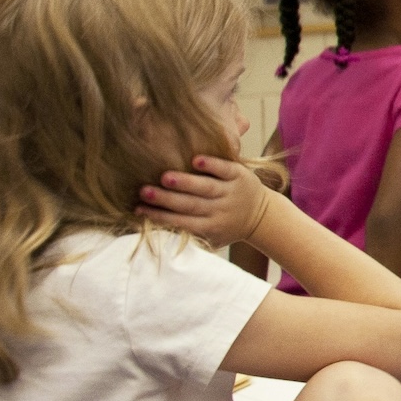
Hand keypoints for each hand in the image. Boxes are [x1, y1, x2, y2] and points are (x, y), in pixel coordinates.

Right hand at [136, 155, 274, 247]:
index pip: (182, 223)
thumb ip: (189, 238)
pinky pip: (225, 170)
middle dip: (166, 199)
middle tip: (143, 192)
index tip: (138, 209)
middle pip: (191, 205)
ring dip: (186, 182)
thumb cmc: (225, 228)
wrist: (262, 215)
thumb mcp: (211, 239)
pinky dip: (212, 166)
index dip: (160, 217)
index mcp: (210, 227)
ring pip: (207, 187)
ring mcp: (231, 192)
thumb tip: (155, 237)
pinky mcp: (240, 176)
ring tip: (165, 178)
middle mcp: (220, 210)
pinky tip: (196, 160)